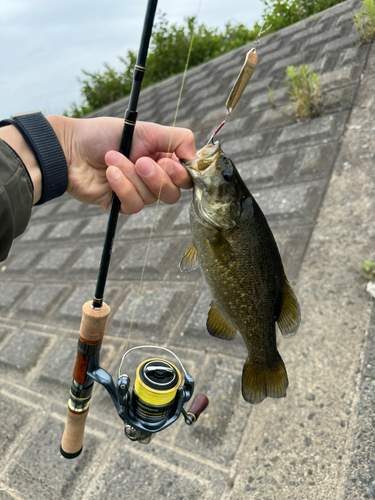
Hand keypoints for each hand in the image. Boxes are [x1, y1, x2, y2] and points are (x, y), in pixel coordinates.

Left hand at [50, 116, 195, 213]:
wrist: (71, 148)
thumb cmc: (104, 134)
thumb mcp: (145, 129)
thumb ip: (177, 138)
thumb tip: (196, 155)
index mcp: (162, 159)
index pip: (186, 176)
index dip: (180, 173)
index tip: (168, 161)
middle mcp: (152, 178)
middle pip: (173, 193)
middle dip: (157, 177)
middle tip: (141, 161)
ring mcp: (137, 192)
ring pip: (151, 198)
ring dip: (131, 176)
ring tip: (113, 159)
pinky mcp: (121, 205)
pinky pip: (133, 205)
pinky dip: (122, 188)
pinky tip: (109, 174)